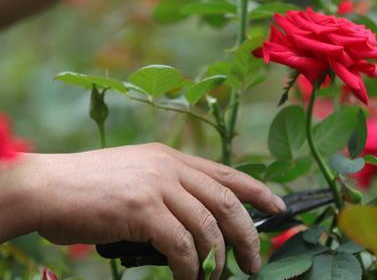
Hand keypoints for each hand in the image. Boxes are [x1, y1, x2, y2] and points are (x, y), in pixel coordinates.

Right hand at [0, 143, 285, 278]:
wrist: (47, 187)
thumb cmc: (89, 189)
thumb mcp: (137, 179)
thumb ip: (169, 193)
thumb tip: (199, 229)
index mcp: (171, 158)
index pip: (227, 173)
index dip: (258, 191)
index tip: (279, 207)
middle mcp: (170, 167)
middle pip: (227, 201)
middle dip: (248, 233)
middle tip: (254, 260)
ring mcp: (157, 186)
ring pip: (208, 225)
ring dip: (218, 258)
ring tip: (219, 277)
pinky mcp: (142, 210)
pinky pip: (181, 245)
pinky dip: (190, 267)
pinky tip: (189, 279)